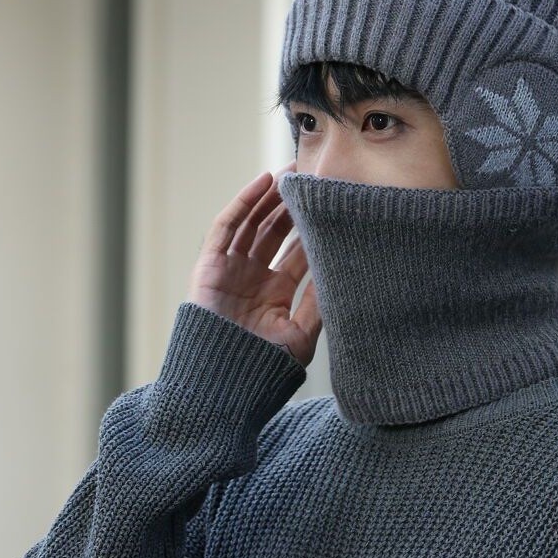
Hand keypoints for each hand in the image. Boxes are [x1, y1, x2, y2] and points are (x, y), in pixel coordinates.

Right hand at [186, 161, 321, 366]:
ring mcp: (231, 270)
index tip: (336, 206)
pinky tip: (265, 182)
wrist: (222, 386)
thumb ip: (320, 303)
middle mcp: (254, 277)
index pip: (299, 252)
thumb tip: (347, 273)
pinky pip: (227, 227)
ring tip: (295, 171)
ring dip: (273, 196)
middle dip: (295, 205)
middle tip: (317, 177)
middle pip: (277, 231)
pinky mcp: (210, 266)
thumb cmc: (264, 369)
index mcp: (276, 293)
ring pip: (254, 223)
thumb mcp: (302, 335)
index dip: (315, 228)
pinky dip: (244, 202)